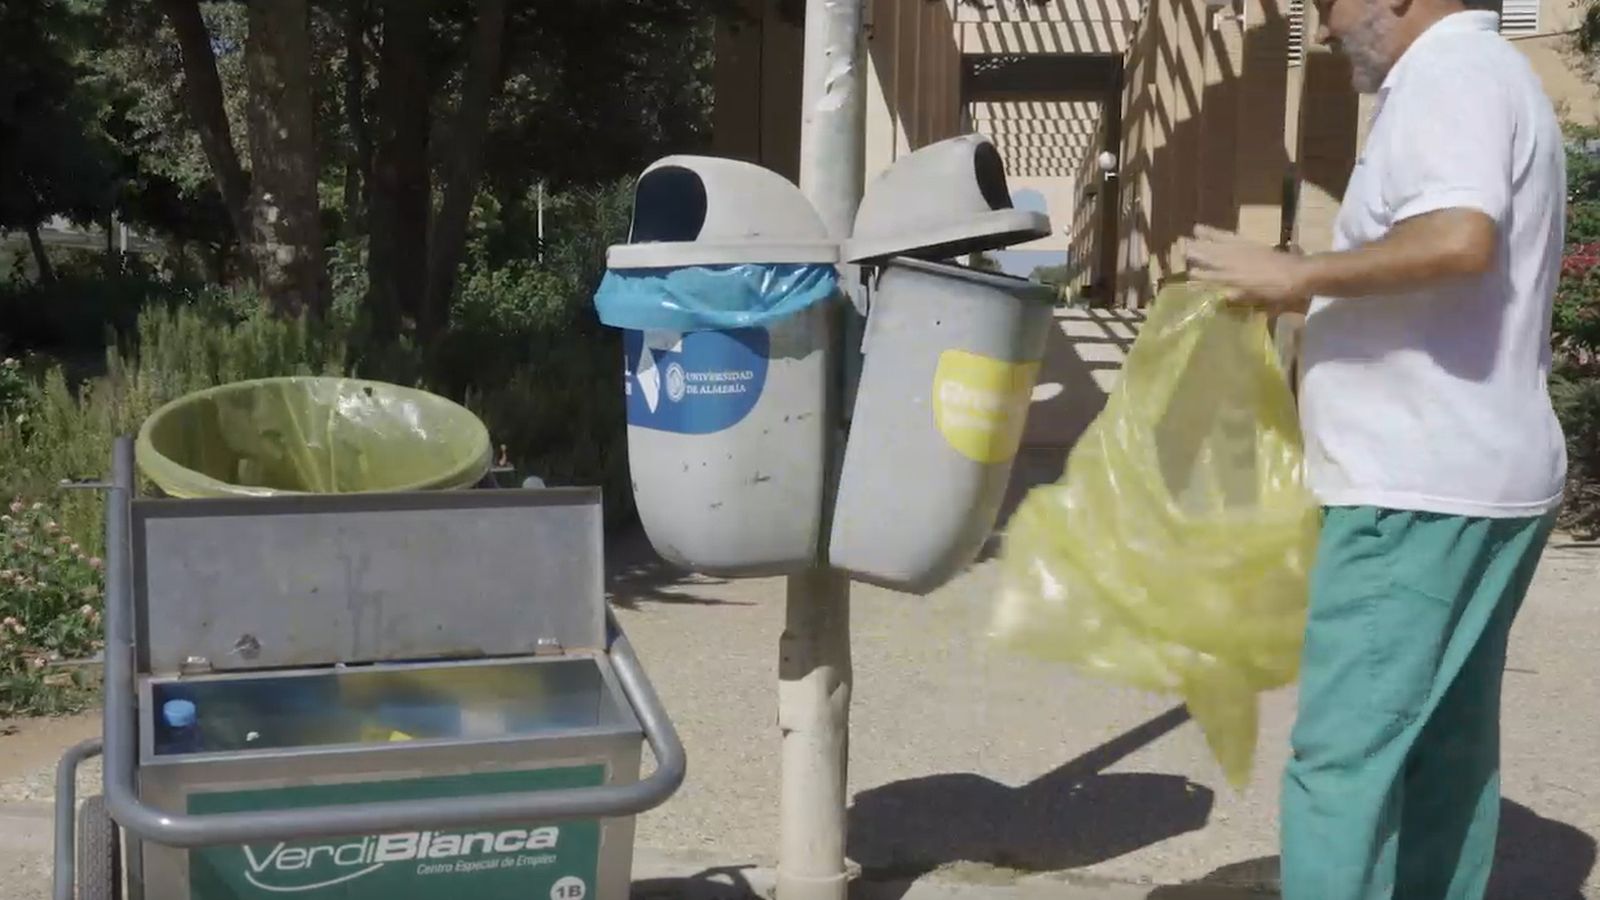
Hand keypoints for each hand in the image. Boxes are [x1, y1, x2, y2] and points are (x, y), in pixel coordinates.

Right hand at [1185, 226, 1311, 313]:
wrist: (1300, 274)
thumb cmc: (1282, 294)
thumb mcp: (1261, 303)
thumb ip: (1241, 299)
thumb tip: (1223, 297)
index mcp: (1236, 281)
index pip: (1212, 277)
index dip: (1199, 276)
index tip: (1188, 274)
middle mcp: (1235, 265)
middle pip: (1211, 257)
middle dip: (1196, 253)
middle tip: (1180, 248)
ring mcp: (1242, 252)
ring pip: (1218, 245)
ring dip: (1203, 240)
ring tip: (1189, 235)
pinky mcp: (1249, 244)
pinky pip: (1229, 236)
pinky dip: (1217, 233)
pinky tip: (1208, 230)